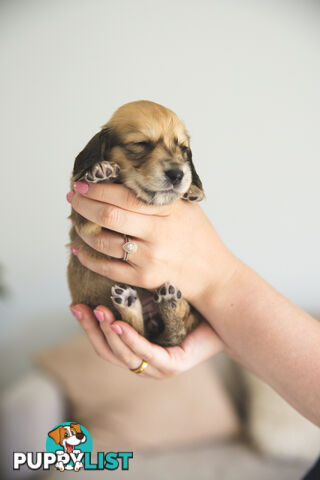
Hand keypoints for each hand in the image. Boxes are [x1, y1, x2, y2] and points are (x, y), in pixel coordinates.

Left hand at [69, 181, 237, 304]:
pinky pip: (107, 268)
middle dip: (83, 205)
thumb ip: (160, 195)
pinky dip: (88, 258)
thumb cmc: (199, 238)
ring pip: (103, 242)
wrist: (213, 275)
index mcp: (169, 211)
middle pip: (109, 216)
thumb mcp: (186, 208)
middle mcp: (159, 234)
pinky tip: (78, 249)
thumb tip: (123, 179)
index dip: (97, 188)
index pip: (124, 195)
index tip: (81, 183)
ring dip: (83, 230)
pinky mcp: (145, 279)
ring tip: (76, 221)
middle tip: (73, 198)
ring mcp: (151, 258)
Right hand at [70, 304, 223, 378]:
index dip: (87, 326)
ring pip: (123, 355)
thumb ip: (134, 293)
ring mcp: (159, 367)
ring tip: (97, 311)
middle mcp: (146, 361)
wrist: (227, 316)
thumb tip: (111, 264)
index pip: (105, 343)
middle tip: (78, 308)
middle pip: (107, 352)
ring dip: (107, 334)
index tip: (74, 305)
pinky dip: (129, 339)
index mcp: (139, 348)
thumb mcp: (156, 299)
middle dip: (90, 330)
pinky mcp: (173, 365)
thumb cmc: (192, 306)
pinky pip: (147, 354)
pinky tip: (118, 323)